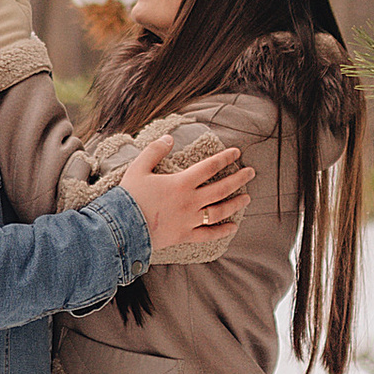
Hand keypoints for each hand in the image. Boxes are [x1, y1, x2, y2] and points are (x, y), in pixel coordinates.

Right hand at [121, 128, 250, 256]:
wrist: (121, 228)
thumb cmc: (129, 197)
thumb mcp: (138, 168)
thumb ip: (155, 151)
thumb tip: (169, 138)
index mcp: (181, 183)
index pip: (210, 167)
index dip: (225, 158)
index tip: (237, 153)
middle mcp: (190, 202)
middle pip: (221, 189)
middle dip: (238, 179)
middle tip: (251, 173)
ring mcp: (189, 220)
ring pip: (219, 211)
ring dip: (235, 203)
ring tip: (247, 197)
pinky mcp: (185, 236)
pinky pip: (208, 235)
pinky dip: (222, 232)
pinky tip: (233, 227)